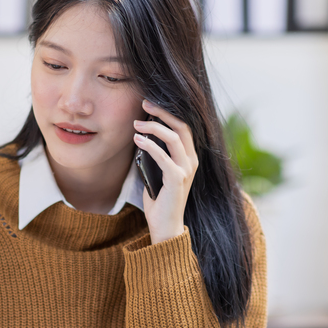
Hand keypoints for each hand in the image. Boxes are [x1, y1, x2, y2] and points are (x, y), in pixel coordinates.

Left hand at [133, 100, 198, 244]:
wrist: (165, 225)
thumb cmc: (159, 199)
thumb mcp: (157, 171)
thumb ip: (155, 155)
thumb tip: (141, 135)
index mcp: (189, 157)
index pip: (182, 127)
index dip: (167, 112)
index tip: (149, 104)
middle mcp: (191, 161)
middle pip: (180, 127)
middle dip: (162, 112)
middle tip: (144, 103)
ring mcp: (186, 170)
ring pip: (173, 138)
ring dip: (153, 127)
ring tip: (136, 123)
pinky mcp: (177, 179)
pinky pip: (163, 156)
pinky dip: (149, 145)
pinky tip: (137, 139)